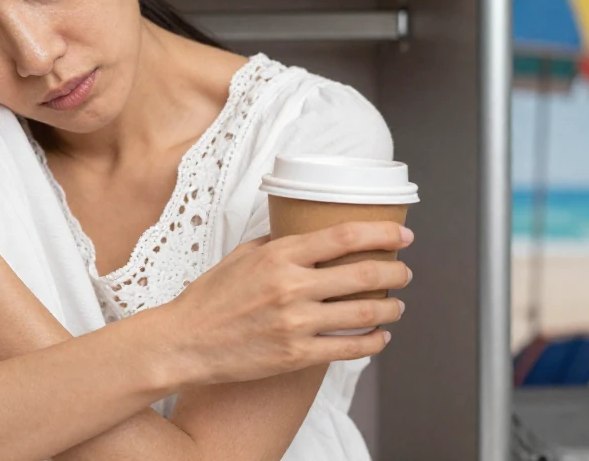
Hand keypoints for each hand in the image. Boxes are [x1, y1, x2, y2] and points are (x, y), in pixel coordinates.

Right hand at [162, 221, 412, 386]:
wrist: (184, 341)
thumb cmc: (208, 298)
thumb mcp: (239, 256)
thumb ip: (273, 244)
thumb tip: (301, 235)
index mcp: (279, 256)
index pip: (344, 237)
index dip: (381, 235)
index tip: (401, 237)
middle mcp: (291, 286)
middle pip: (364, 274)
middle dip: (395, 273)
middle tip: (404, 273)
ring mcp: (295, 323)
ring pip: (364, 313)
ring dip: (391, 308)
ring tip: (397, 306)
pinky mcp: (295, 355)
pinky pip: (349, 348)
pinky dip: (373, 342)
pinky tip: (380, 337)